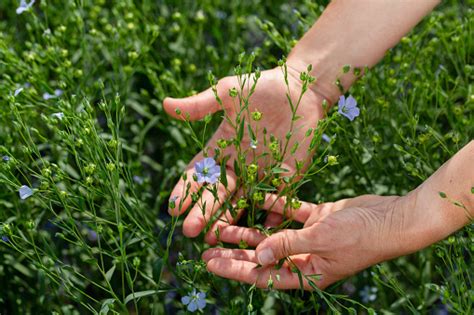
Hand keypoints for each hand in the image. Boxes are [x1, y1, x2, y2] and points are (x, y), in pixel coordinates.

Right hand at [164, 67, 326, 239]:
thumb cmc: (261, 87)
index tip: (173, 207)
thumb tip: (165, 105)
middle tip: (189, 230)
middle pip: (216, 195)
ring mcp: (261, 176)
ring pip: (240, 204)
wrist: (301, 89)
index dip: (185, 191)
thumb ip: (200, 105)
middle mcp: (237, 167)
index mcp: (220, 149)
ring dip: (227, 221)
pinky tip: (258, 232)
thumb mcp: (227, 94)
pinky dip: (268, 217)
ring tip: (214, 238)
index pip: (198, 175)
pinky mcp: (285, 179)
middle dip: (201, 212)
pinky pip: (275, 202)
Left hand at [202, 193, 416, 289]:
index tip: (210, 264)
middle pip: (262, 254)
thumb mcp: (320, 241)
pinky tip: (255, 197)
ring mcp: (310, 237)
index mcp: (306, 273)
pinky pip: (290, 211)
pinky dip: (274, 204)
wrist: (392, 217)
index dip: (235, 269)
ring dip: (248, 228)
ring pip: (271, 233)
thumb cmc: (361, 236)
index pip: (262, 274)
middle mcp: (305, 257)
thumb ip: (287, 245)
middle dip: (234, 250)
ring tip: (221, 224)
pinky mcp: (318, 217)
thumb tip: (257, 255)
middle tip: (205, 245)